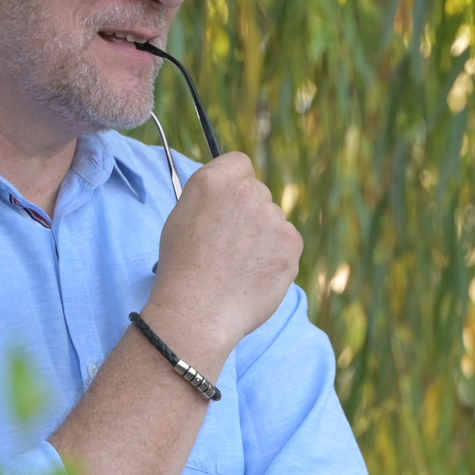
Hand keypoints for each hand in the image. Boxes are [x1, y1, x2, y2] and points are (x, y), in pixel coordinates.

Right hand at [143, 153, 302, 364]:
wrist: (198, 311)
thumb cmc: (182, 269)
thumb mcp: (181, 218)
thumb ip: (210, 197)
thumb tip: (230, 193)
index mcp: (213, 181)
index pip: (240, 163)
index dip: (236, 183)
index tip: (230, 203)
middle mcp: (246, 192)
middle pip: (259, 192)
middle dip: (250, 213)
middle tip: (231, 245)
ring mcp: (272, 216)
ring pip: (274, 219)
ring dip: (264, 236)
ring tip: (239, 266)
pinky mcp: (292, 242)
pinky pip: (288, 242)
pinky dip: (277, 257)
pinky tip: (254, 275)